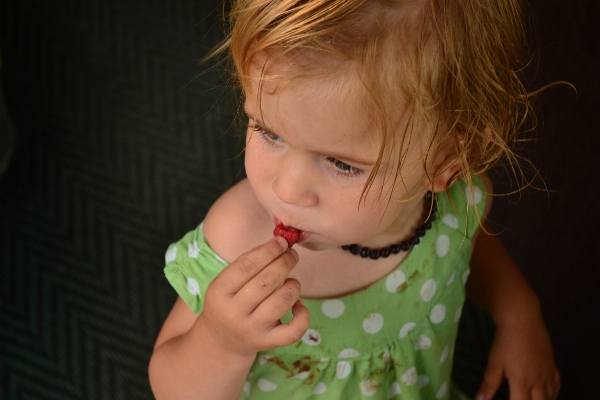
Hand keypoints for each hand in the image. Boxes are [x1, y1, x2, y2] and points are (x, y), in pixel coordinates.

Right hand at [196, 237, 309, 357]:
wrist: (221, 340)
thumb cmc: (228, 301)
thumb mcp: (226, 281)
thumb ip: (248, 262)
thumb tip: (280, 243)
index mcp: (219, 292)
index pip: (248, 266)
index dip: (269, 251)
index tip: (282, 242)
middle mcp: (234, 313)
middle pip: (267, 282)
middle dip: (284, 263)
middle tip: (292, 254)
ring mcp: (251, 330)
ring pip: (282, 302)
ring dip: (293, 285)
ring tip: (291, 280)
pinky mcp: (267, 343)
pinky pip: (293, 331)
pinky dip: (303, 315)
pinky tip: (299, 305)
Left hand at [476, 312, 559, 399]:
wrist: (523, 320)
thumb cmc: (505, 342)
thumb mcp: (494, 363)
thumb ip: (488, 384)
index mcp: (522, 382)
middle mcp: (538, 382)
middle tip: (520, 398)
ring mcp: (547, 374)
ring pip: (550, 397)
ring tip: (531, 398)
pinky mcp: (553, 366)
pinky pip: (557, 385)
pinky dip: (552, 393)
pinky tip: (546, 394)